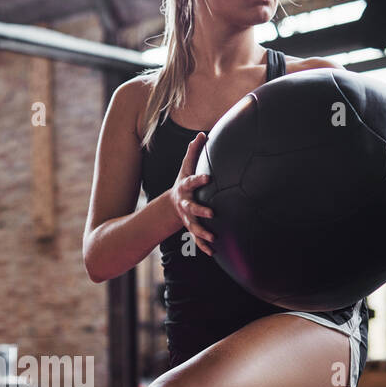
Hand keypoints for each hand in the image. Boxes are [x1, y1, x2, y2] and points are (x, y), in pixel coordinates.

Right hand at [171, 132, 214, 256]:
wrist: (172, 203)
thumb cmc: (184, 182)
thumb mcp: (186, 167)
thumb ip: (193, 152)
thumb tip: (202, 133)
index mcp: (185, 188)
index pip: (191, 182)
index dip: (198, 180)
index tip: (208, 178)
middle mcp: (185, 204)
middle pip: (192, 208)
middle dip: (200, 211)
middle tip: (211, 213)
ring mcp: (187, 217)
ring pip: (193, 226)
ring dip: (202, 233)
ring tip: (213, 237)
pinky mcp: (190, 227)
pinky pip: (196, 238)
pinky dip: (203, 246)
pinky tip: (213, 252)